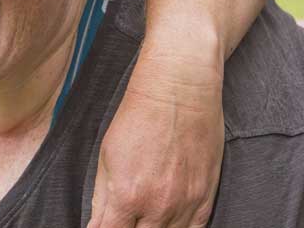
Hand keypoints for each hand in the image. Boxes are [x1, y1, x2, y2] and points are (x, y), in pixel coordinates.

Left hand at [88, 54, 223, 227]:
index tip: (103, 227)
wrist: (179, 89)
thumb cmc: (138, 117)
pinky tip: (167, 225)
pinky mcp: (206, 197)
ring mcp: (186, 204)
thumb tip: (97, 226)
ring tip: (144, 220)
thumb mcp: (106, 157)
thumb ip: (102, 199)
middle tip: (125, 220)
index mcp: (127, 196)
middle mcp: (158, 206)